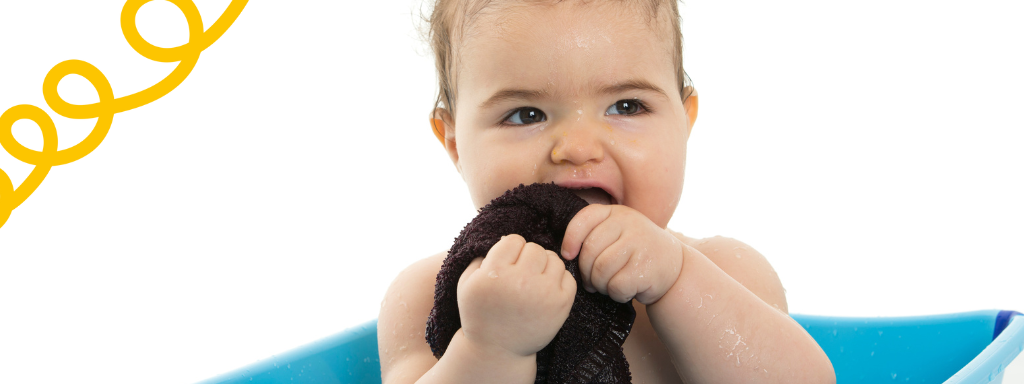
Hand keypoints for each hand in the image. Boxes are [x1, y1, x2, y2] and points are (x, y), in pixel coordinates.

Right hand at [457, 234, 576, 356]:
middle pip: (534, 248)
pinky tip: (545, 291)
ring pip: (553, 259)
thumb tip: (505, 239)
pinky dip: (558, 280)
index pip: (513, 240)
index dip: (509, 250)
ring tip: (533, 281)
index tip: (506, 265)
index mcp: (495, 274)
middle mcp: (521, 282)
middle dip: (527, 258)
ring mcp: (544, 293)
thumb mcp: (467, 284)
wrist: (498, 351)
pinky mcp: (562, 304)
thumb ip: (481, 257)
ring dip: (544, 266)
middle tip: (520, 274)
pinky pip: (568, 276)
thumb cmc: (480, 314)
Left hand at [560, 205, 682, 304]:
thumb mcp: (618, 234)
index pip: (584, 219)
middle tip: (593, 281)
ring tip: (609, 285)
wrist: (674, 267)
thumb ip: (594, 235)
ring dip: (600, 285)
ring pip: (601, 270)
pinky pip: (616, 286)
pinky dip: (616, 294)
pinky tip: (626, 290)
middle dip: (586, 272)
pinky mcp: (646, 268)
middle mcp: (629, 223)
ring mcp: (639, 244)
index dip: (570, 239)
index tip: (568, 255)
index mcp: (616, 213)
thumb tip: (565, 255)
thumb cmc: (635, 252)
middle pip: (589, 251)